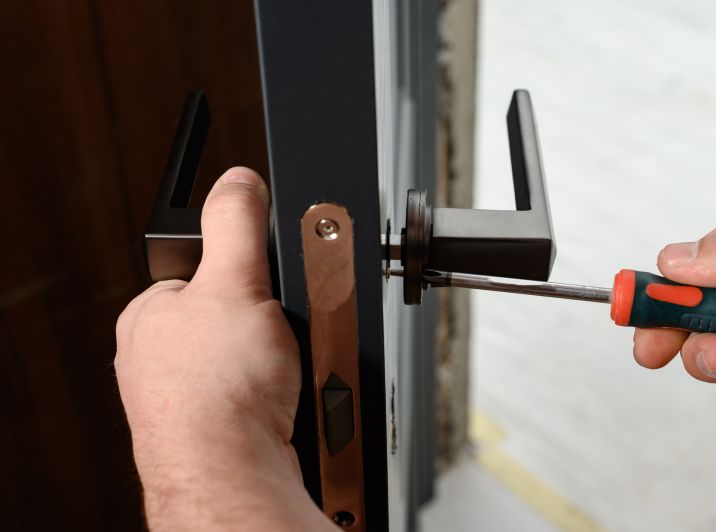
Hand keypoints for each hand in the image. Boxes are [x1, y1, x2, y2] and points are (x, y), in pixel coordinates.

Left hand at [115, 167, 335, 530]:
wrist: (233, 473)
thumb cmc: (217, 391)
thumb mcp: (235, 280)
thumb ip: (236, 222)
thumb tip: (237, 179)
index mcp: (150, 316)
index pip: (201, 272)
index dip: (242, 274)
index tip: (263, 287)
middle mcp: (158, 358)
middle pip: (230, 317)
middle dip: (263, 324)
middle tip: (280, 336)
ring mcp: (182, 398)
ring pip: (246, 360)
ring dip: (276, 362)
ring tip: (286, 371)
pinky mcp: (213, 429)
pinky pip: (255, 396)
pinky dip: (276, 395)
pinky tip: (283, 401)